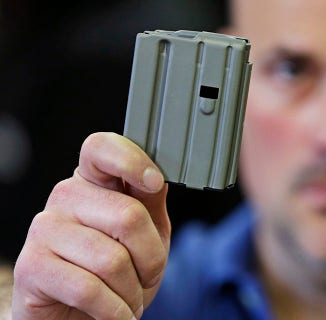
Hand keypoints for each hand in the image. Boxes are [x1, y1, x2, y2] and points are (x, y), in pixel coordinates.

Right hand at [12, 132, 170, 319]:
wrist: (81, 317)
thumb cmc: (116, 272)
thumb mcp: (146, 234)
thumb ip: (150, 202)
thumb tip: (160, 177)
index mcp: (93, 181)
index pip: (101, 148)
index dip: (131, 160)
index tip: (155, 184)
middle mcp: (65, 197)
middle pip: (128, 216)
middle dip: (150, 259)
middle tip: (146, 276)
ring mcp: (44, 229)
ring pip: (112, 259)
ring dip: (132, 292)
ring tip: (128, 299)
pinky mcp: (32, 266)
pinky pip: (89, 289)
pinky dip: (114, 310)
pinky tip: (116, 314)